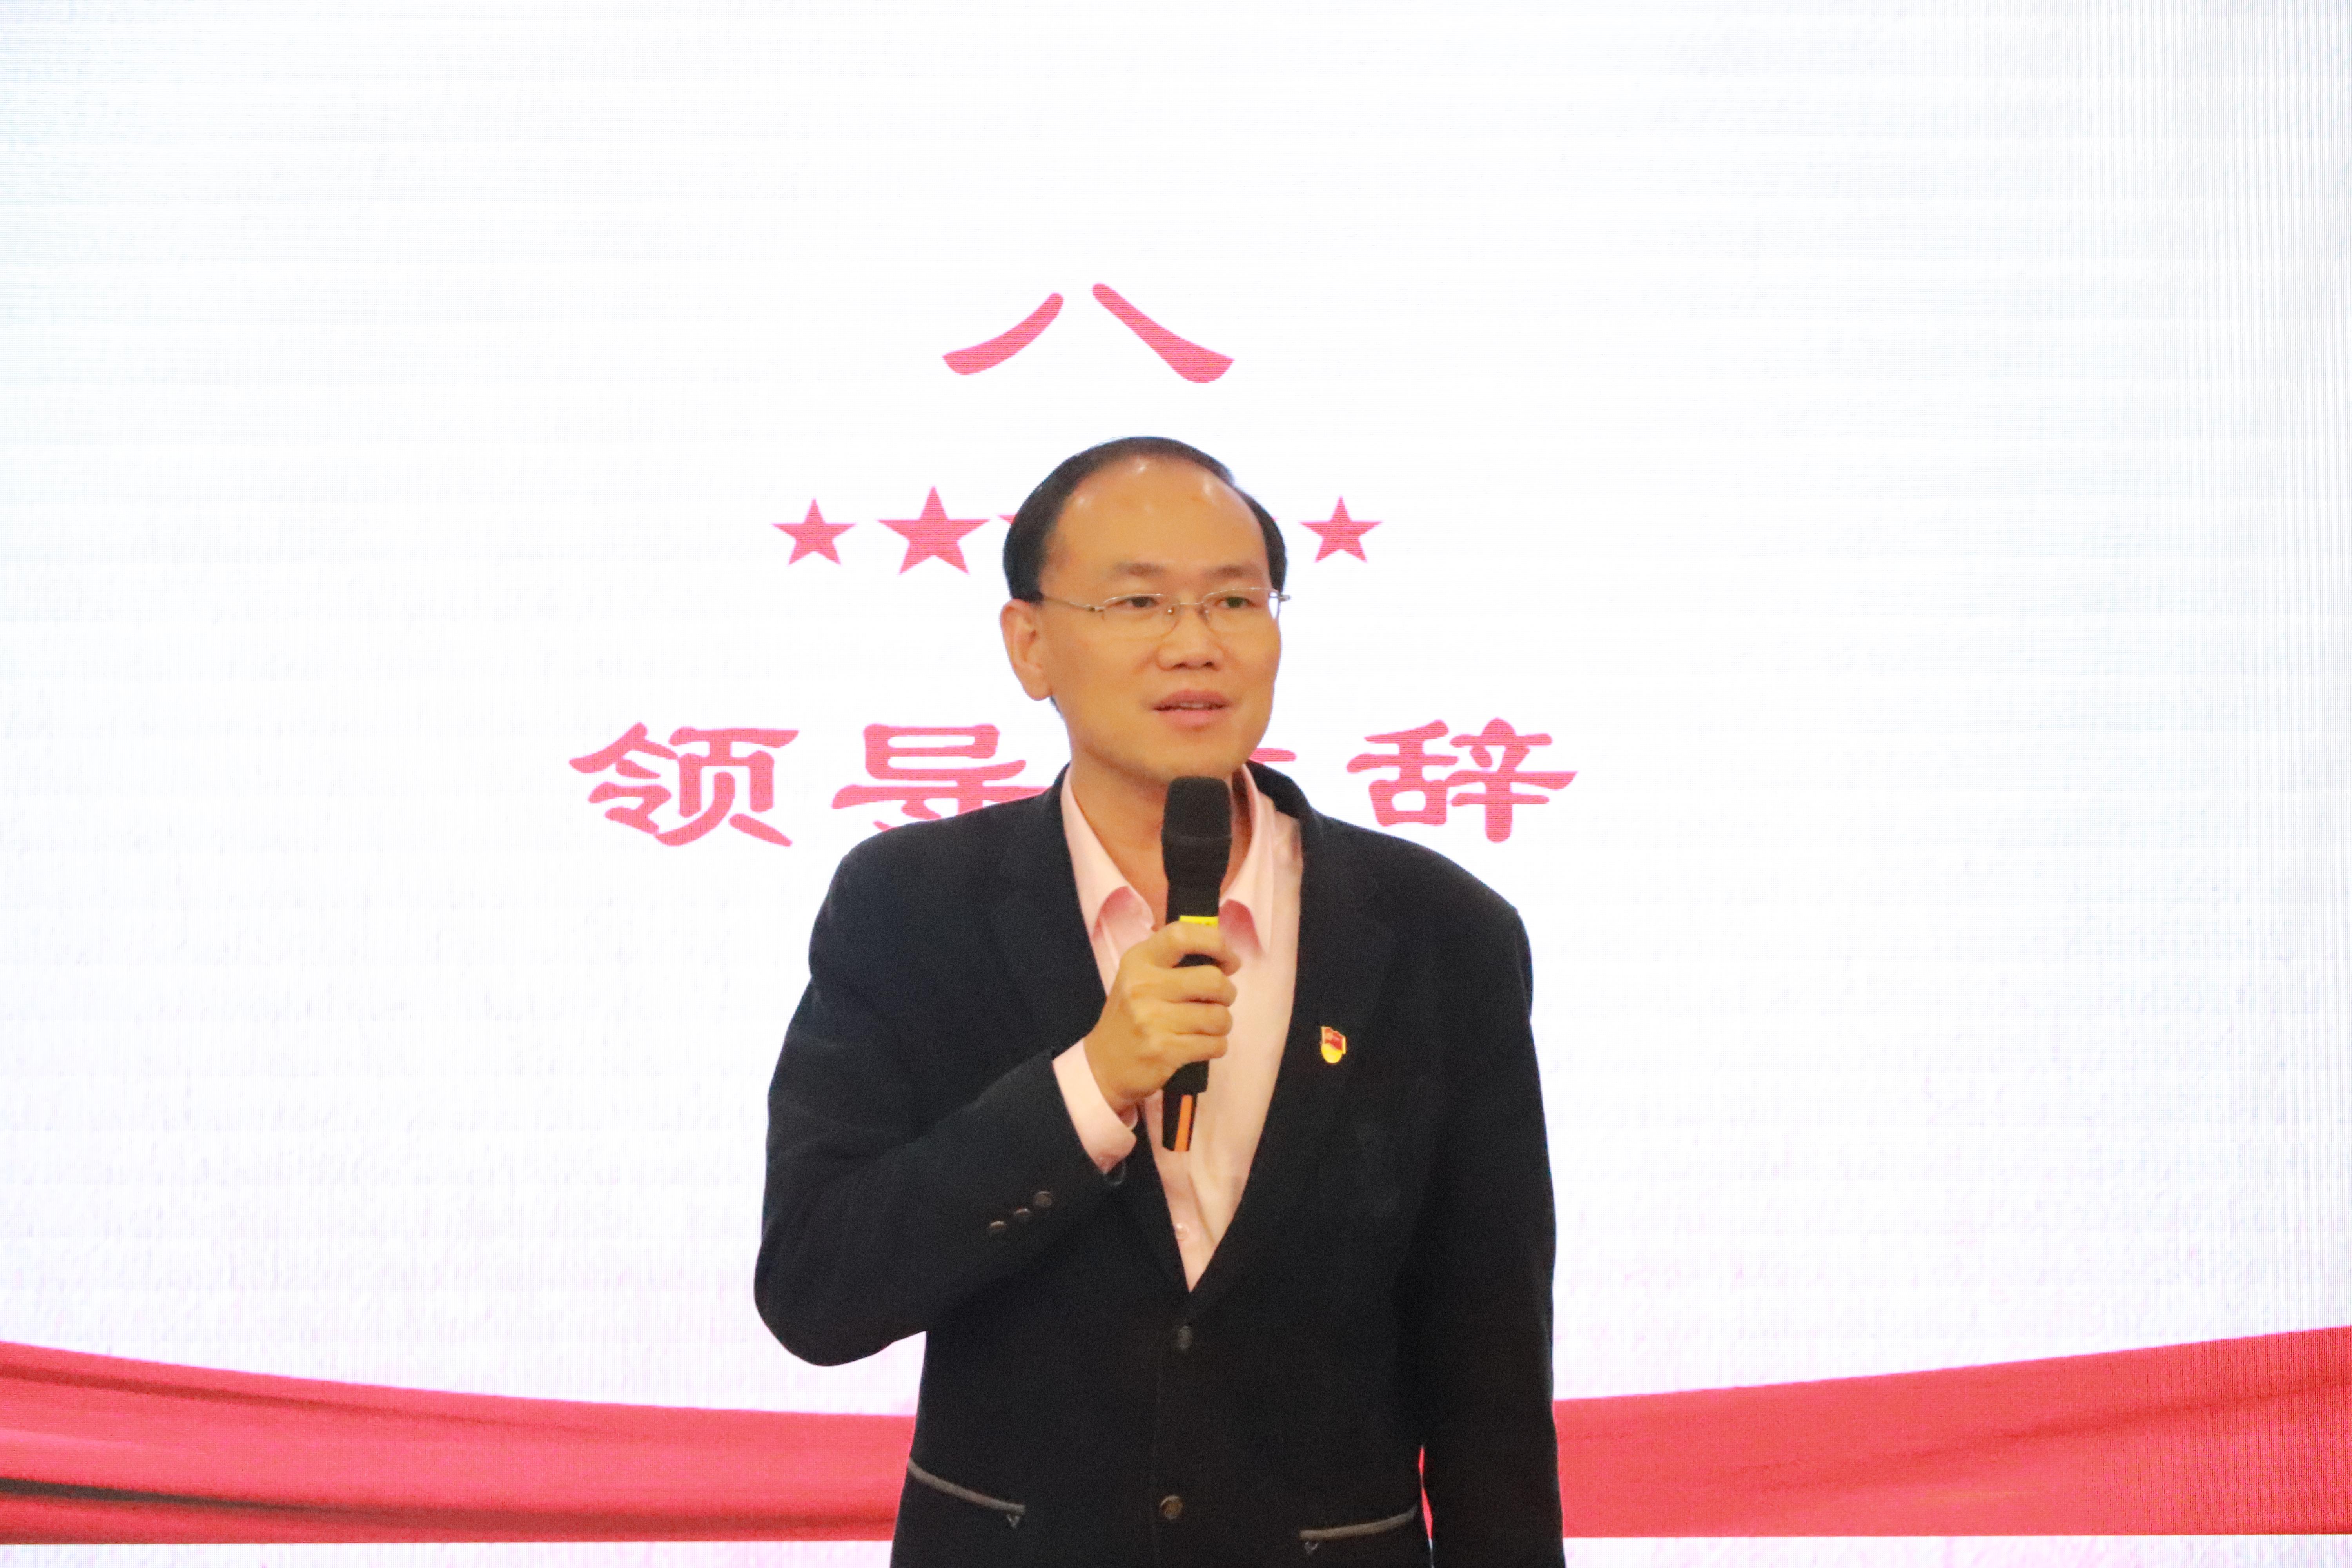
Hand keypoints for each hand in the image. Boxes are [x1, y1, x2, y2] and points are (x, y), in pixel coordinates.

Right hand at [1082, 920, 1238, 1116]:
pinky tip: (1201, 1045)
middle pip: (1213, 980)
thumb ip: (1174, 961)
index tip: (1229, 961)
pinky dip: (1216, 1046)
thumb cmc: (1131, 1016)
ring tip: (1208, 1026)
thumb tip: (1225, 957)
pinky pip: (1215, 1044)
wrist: (1103, 1064)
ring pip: (1219, 1016)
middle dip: (1227, 992)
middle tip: (1219, 1000)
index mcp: (1139, 961)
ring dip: (1222, 1024)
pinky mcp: (1164, 1050)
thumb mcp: (1140, 977)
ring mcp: (1152, 1020)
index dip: (1216, 943)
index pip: (1182, 936)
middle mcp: (1143, 986)